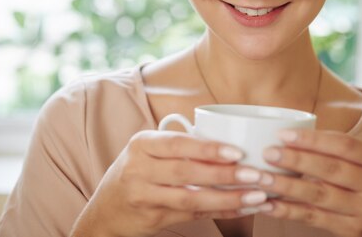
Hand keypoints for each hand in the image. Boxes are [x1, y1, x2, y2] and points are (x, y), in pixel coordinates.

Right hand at [70, 130, 271, 236]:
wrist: (104, 211)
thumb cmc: (136, 173)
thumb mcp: (148, 152)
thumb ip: (180, 148)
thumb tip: (230, 144)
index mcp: (142, 144)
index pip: (179, 144)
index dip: (208, 148)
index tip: (237, 151)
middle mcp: (139, 169)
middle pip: (187, 172)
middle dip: (225, 174)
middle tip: (256, 175)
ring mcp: (143, 196)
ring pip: (191, 198)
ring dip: (227, 198)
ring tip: (256, 196)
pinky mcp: (152, 218)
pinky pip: (191, 215)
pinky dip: (218, 212)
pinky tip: (240, 209)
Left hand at [258, 129, 361, 236]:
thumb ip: (334, 150)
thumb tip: (285, 135)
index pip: (344, 145)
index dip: (312, 139)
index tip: (282, 134)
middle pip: (331, 169)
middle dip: (296, 160)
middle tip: (268, 153)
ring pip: (319, 195)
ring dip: (286, 186)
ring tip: (261, 178)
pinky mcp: (352, 230)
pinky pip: (313, 218)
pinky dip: (288, 210)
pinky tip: (268, 204)